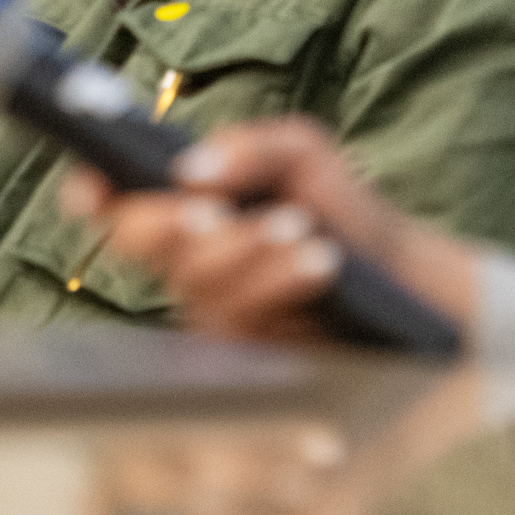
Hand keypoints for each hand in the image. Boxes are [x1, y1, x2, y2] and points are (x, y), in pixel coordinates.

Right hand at [62, 116, 479, 343]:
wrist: (422, 293)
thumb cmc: (352, 223)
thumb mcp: (310, 160)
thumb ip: (257, 146)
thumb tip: (193, 166)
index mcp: (194, 222)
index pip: (123, 211)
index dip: (95, 197)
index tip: (92, 189)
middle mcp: (194, 275)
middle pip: (147, 247)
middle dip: (170, 225)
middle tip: (209, 211)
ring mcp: (219, 324)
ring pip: (200, 288)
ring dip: (245, 250)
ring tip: (300, 230)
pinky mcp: (253, 367)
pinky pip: (245, 327)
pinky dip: (278, 282)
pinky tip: (317, 259)